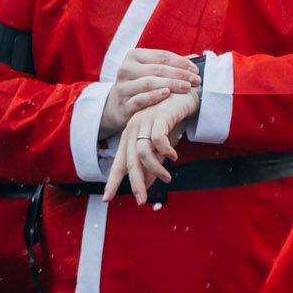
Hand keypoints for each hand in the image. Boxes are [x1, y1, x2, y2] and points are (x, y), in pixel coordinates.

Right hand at [100, 47, 198, 138]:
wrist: (116, 106)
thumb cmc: (140, 84)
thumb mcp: (151, 70)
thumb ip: (171, 64)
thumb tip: (196, 57)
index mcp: (134, 56)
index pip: (162, 56)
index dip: (181, 62)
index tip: (196, 70)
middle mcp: (126, 69)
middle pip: (157, 69)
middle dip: (179, 74)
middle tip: (195, 81)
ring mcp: (123, 87)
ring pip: (149, 83)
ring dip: (171, 84)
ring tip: (186, 88)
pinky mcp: (123, 105)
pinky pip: (139, 99)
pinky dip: (154, 96)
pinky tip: (167, 94)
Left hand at [103, 88, 200, 204]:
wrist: (186, 92)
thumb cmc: (172, 119)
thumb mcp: (160, 145)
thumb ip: (152, 162)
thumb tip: (146, 185)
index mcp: (130, 136)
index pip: (119, 162)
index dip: (113, 181)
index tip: (107, 199)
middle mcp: (134, 128)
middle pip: (129, 161)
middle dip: (135, 183)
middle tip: (141, 200)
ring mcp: (145, 121)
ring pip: (142, 152)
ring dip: (156, 169)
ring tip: (168, 177)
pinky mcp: (159, 115)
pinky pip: (158, 139)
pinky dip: (165, 151)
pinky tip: (174, 156)